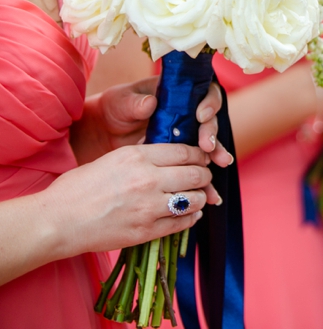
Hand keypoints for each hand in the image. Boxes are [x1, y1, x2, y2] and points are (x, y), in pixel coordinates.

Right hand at [38, 143, 220, 258]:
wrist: (57, 221)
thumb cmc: (79, 188)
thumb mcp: (112, 159)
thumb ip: (143, 156)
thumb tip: (170, 155)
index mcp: (137, 157)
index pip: (185, 152)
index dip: (199, 155)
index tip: (201, 158)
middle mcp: (147, 179)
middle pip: (195, 174)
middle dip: (204, 176)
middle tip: (204, 178)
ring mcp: (149, 207)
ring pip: (194, 199)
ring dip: (200, 198)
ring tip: (197, 197)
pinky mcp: (146, 231)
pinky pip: (182, 223)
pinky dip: (191, 218)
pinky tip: (189, 214)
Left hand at [74, 77, 230, 166]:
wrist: (101, 134)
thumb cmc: (113, 109)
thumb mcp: (120, 102)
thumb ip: (134, 103)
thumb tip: (150, 103)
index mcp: (179, 93)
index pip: (204, 93)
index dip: (208, 103)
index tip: (200, 115)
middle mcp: (188, 113)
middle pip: (210, 121)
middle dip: (212, 134)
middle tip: (208, 146)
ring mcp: (186, 135)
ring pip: (209, 144)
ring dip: (216, 155)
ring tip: (220, 164)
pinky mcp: (180, 157)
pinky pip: (197, 167)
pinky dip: (205, 180)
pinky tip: (211, 192)